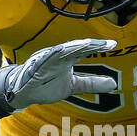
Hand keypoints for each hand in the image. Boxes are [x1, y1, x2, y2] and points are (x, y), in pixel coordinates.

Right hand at [0, 38, 117, 109]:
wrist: (23, 92)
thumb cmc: (46, 85)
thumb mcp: (73, 86)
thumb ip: (91, 83)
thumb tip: (113, 84)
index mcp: (67, 58)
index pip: (85, 50)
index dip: (98, 46)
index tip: (113, 44)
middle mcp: (58, 55)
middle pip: (76, 47)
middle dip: (89, 45)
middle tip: (104, 44)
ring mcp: (46, 59)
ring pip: (61, 50)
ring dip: (73, 47)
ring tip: (87, 45)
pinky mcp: (35, 66)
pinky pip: (43, 59)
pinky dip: (51, 55)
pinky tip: (60, 51)